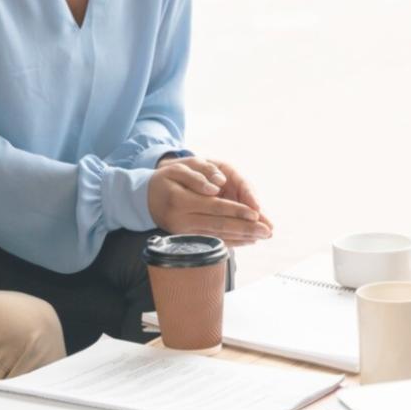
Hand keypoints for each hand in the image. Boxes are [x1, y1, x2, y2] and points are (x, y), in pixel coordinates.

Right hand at [149, 158, 270, 244]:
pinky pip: (211, 241)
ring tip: (261, 237)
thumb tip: (216, 186)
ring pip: (217, 236)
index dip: (236, 210)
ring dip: (240, 238)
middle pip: (219, 225)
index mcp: (181, 200)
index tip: (256, 214)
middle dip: (245, 229)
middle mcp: (182, 220)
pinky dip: (229, 242)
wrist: (143, 197)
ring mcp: (183, 232)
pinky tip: (244, 241)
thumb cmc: (166, 178)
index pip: (215, 207)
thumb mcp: (180, 168)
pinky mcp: (186, 238)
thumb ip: (200, 175)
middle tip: (267, 231)